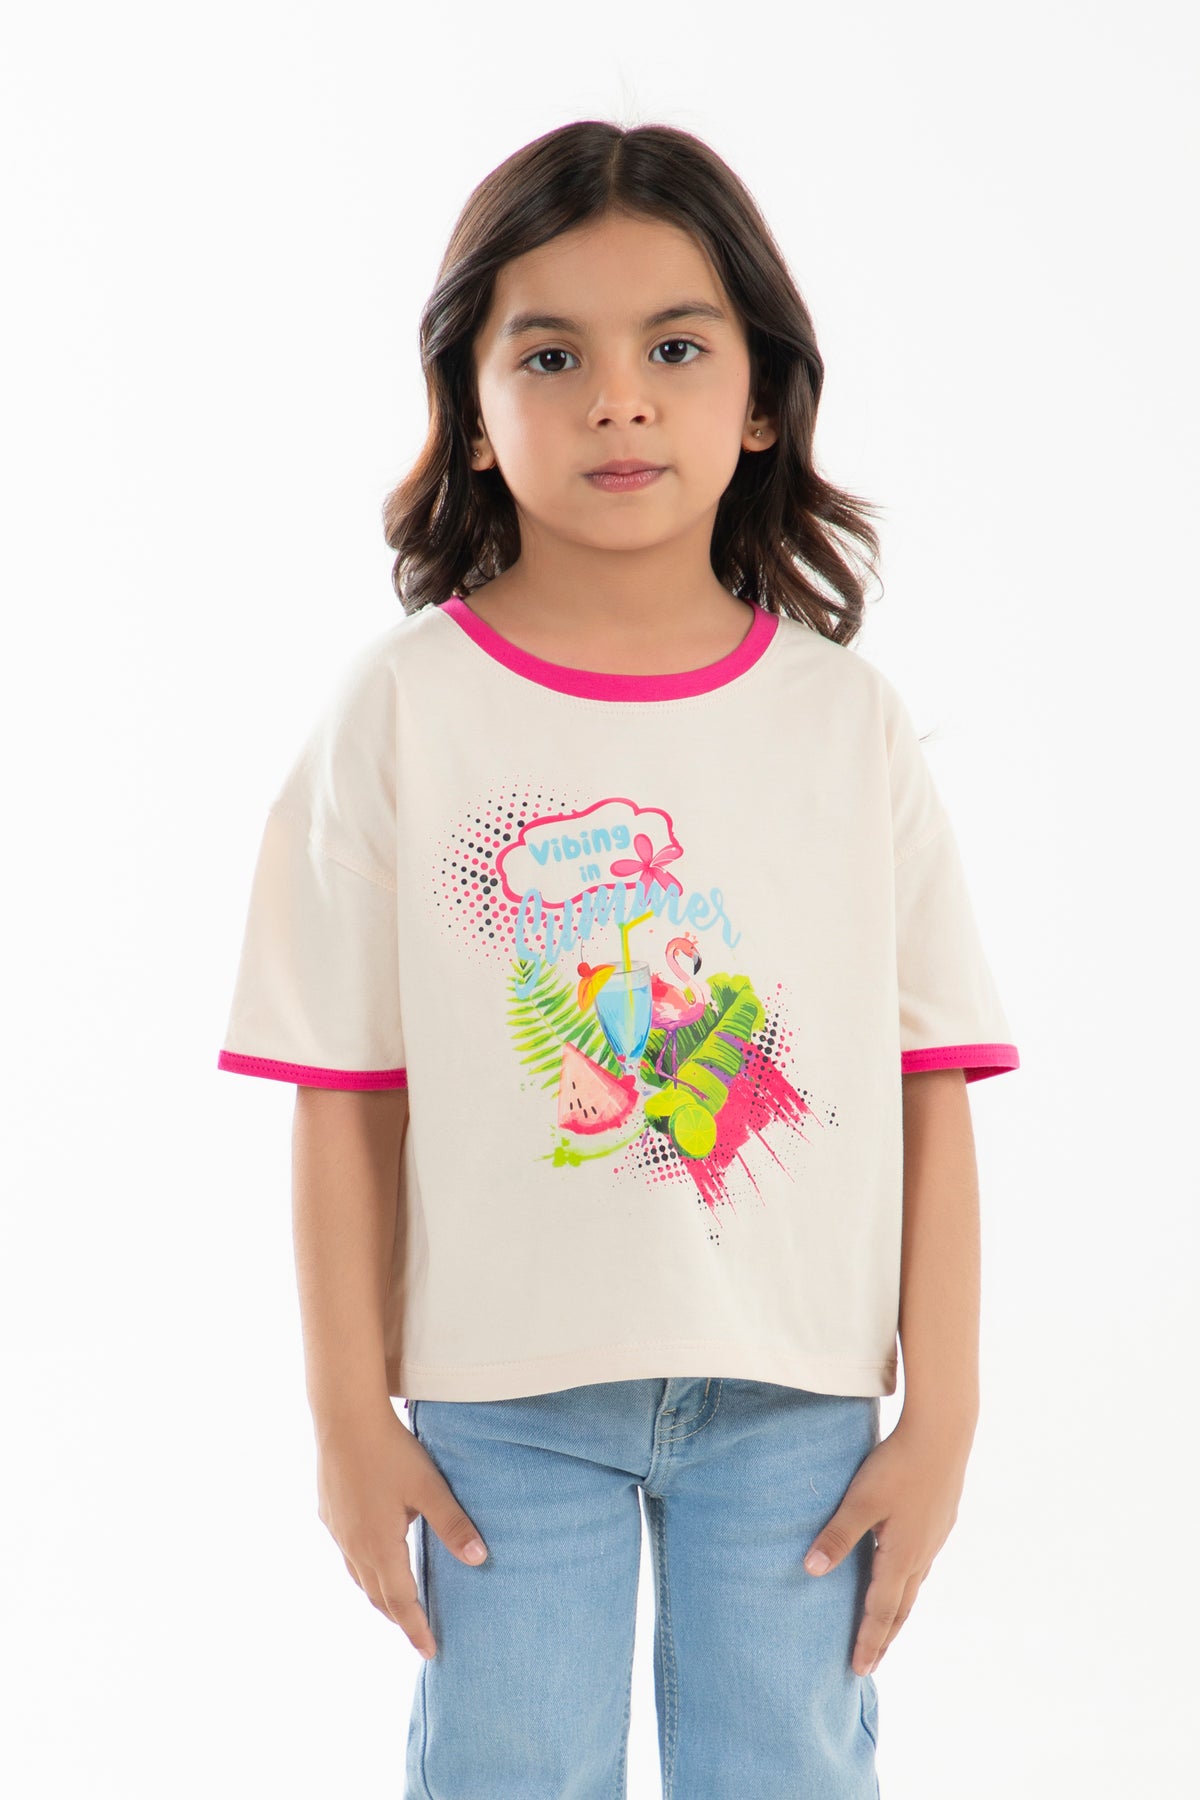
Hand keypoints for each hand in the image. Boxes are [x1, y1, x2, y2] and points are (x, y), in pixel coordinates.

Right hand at [315, 1408, 489, 1660]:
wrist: (343, 1419)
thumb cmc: (390, 1452)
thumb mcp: (429, 1488)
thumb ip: (454, 1525)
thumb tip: (480, 1560)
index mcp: (380, 1548)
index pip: (401, 1602)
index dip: (416, 1628)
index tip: (430, 1651)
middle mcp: (354, 1547)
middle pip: (377, 1595)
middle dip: (398, 1616)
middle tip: (417, 1631)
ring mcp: (338, 1530)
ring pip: (359, 1575)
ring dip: (379, 1593)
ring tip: (396, 1601)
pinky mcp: (329, 1511)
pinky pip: (347, 1551)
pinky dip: (364, 1566)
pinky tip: (371, 1553)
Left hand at [802, 1415, 972, 1676]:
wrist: (943, 1435)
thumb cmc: (898, 1466)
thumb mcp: (861, 1500)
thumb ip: (838, 1535)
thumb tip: (811, 1570)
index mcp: (901, 1557)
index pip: (880, 1611)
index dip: (868, 1641)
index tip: (859, 1670)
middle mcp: (921, 1555)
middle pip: (901, 1608)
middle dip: (884, 1637)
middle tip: (872, 1663)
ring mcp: (934, 1538)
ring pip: (913, 1586)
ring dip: (898, 1611)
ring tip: (887, 1627)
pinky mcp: (940, 1520)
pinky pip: (921, 1564)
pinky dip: (908, 1582)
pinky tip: (904, 1572)